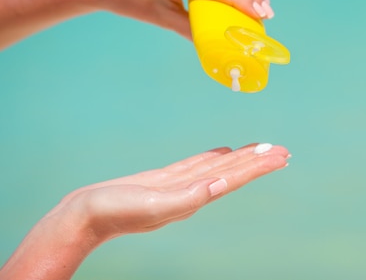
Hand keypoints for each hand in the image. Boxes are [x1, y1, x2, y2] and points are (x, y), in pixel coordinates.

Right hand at [0, 143, 288, 279]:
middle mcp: (191, 192)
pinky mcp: (164, 180)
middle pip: (231, 173)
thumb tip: (219, 185)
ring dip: (240, 159)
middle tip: (282, 151)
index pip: (234, 178)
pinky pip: (196, 165)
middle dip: (257, 161)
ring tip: (260, 150)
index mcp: (193, 197)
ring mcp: (178, 186)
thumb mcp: (154, 204)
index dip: (259, 167)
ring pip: (217, 167)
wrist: (83, 216)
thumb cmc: (114, 212)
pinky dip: (213, 157)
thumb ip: (188, 196)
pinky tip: (222, 153)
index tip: (281, 156)